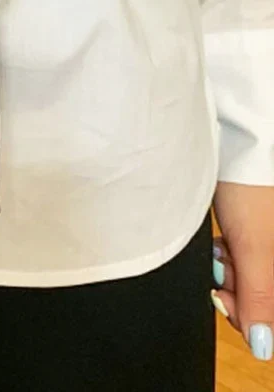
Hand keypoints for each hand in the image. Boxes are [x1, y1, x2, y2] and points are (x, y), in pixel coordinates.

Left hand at [212, 181, 273, 360]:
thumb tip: (263, 346)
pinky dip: (227, 254)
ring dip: (228, 270)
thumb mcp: (255, 248)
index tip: (224, 300)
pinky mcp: (255, 231)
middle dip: (236, 288)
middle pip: (262, 297)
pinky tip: (219, 239)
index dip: (248, 316)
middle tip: (220, 266)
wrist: (230, 142)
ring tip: (220, 247)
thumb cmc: (248, 186)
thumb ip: (260, 298)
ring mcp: (270, 244)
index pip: (273, 317)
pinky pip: (241, 258)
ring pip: (248, 278)